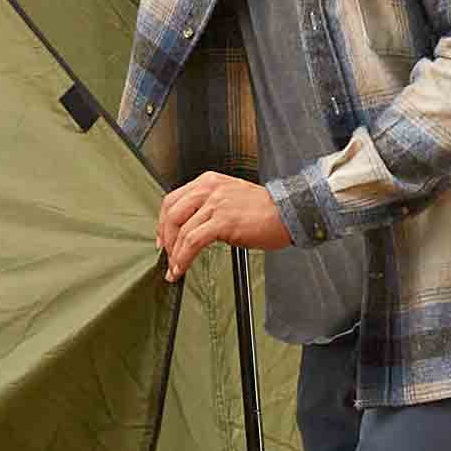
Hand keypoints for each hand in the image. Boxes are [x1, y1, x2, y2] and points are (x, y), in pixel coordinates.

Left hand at [153, 173, 292, 279]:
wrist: (288, 213)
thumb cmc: (264, 210)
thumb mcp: (229, 198)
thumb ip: (208, 207)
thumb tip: (188, 229)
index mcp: (208, 181)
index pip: (172, 200)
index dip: (162, 223)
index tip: (163, 239)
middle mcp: (209, 189)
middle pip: (171, 214)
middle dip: (165, 239)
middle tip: (167, 256)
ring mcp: (215, 204)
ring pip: (181, 230)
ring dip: (174, 254)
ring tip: (175, 269)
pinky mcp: (223, 221)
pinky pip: (193, 242)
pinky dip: (183, 258)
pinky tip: (182, 268)